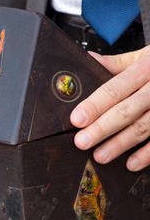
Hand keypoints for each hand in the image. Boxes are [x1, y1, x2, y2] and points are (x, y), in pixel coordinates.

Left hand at [71, 46, 149, 170]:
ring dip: (121, 143)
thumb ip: (116, 64)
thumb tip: (87, 62)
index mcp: (148, 66)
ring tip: (100, 156)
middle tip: (82, 142)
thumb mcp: (145, 55)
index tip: (77, 119)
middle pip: (129, 109)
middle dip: (103, 128)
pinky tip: (131, 164)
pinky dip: (148, 154)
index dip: (96, 104)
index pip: (117, 87)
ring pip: (145, 126)